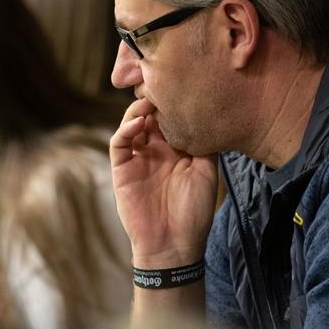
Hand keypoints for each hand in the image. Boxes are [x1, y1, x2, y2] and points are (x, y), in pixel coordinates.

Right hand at [110, 98, 217, 268]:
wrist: (175, 244)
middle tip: (163, 84)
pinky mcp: (122, 169)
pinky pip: (119, 143)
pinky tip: (138, 123)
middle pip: (150, 114)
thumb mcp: (207, 171)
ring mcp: (137, 158)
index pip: (171, 116)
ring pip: (132, 123)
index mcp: (176, 148)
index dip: (174, 100)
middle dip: (155, 98)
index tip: (183, 84)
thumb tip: (209, 114)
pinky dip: (125, 129)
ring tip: (150, 101)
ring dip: (139, 110)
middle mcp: (156, 149)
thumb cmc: (194, 212)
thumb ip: (205, 142)